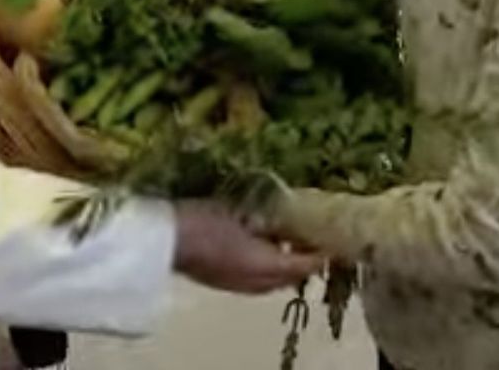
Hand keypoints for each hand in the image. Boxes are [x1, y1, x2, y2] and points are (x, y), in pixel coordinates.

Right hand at [173, 201, 324, 293]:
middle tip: (312, 238)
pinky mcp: (223, 283)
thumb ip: (267, 220)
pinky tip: (260, 248)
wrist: (163, 241)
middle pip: (291, 276)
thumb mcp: (239, 213)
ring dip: (284, 264)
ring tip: (287, 241)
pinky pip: (256, 280)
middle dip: (304, 261)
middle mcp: (256, 281)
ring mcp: (238, 286)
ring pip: (273, 281)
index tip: (335, 240)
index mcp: (264, 264)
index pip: (304, 264)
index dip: (321, 253)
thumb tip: (290, 218)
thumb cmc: (202, 221)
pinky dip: (266, 267)